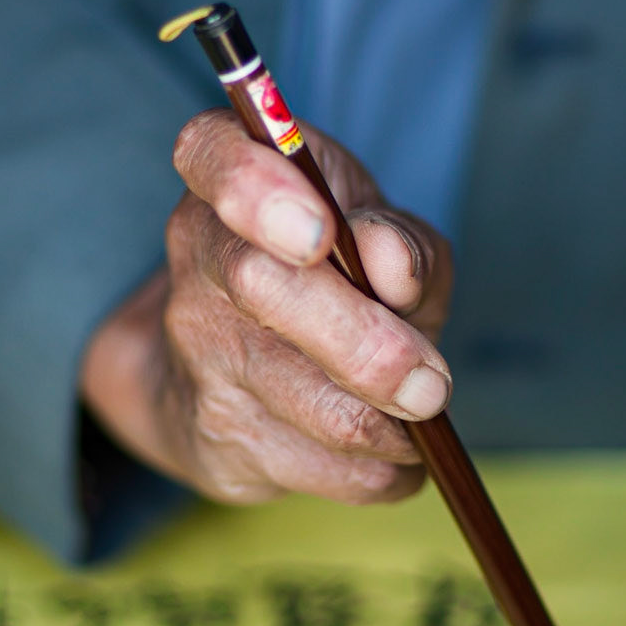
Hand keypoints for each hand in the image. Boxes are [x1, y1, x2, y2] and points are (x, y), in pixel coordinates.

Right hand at [79, 109, 453, 504]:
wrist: (241, 366)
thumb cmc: (333, 274)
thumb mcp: (379, 232)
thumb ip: (398, 239)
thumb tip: (394, 270)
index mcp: (229, 172)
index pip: (212, 155)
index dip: (255, 190)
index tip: (315, 234)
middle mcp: (195, 251)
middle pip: (258, 285)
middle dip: (359, 343)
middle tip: (430, 383)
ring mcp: (195, 347)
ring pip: (295, 395)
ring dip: (383, 420)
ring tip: (423, 408)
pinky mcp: (214, 435)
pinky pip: (313, 465)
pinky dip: (378, 470)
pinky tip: (394, 450)